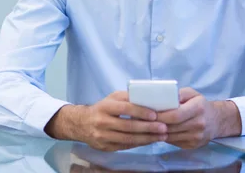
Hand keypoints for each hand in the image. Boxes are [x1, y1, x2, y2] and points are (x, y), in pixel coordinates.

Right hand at [46, 91, 167, 151]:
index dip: (140, 111)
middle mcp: (102, 122)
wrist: (81, 124)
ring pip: (128, 139)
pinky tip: (150, 140)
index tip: (155, 115)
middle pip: (128, 126)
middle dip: (148, 128)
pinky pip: (125, 146)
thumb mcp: (112, 98)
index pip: (125, 108)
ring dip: (147, 138)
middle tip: (164, 128)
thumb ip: (128, 97)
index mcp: (105, 107)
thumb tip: (149, 98)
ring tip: (162, 136)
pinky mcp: (105, 147)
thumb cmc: (102, 108)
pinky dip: (139, 144)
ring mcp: (103, 136)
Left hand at [156, 88, 241, 148]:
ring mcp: (196, 137)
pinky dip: (164, 137)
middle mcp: (199, 124)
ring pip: (171, 137)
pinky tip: (158, 132)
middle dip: (156, 124)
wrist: (216, 120)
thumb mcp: (192, 93)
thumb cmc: (200, 104)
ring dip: (158, 133)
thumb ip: (178, 94)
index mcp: (198, 108)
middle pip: (172, 127)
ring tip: (148, 126)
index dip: (161, 115)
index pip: (175, 115)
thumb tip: (164, 98)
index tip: (149, 113)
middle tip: (144, 120)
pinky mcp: (193, 146)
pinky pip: (174, 142)